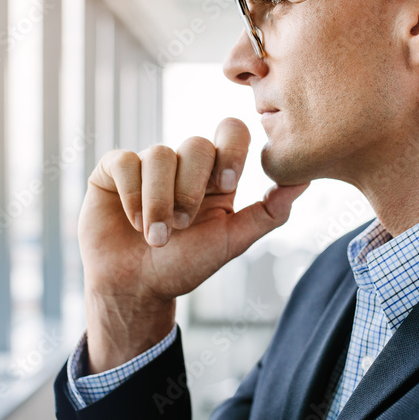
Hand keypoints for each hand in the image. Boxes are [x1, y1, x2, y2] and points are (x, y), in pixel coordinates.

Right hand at [78, 117, 308, 371]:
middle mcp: (182, 164)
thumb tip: (304, 180)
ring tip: (156, 236)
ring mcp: (147, 163)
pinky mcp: (113, 170)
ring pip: (159, 155)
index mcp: (216, 174)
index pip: (232, 130)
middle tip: (183, 226)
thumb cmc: (184, 267)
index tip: (228, 184)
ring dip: (159, 202)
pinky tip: (132, 222)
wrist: (135, 289)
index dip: (232, 149)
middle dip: (191, 191)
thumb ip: (269, 213)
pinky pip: (125, 162)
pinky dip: (132, 196)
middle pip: (196, 144)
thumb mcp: (232, 242)